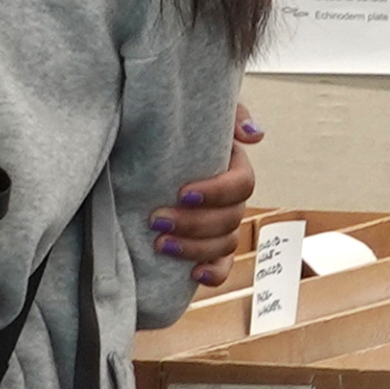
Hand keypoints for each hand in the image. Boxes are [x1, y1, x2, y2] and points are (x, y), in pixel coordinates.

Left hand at [152, 106, 262, 288]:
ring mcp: (219, 225)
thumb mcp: (196, 113)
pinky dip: (214, 274)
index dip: (217, 192)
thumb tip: (254, 135)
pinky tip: (194, 275)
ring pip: (226, 244)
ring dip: (196, 248)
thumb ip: (230, 113)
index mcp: (232, 167)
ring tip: (159, 245)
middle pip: (233, 218)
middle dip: (195, 223)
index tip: (182, 193)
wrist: (136, 153)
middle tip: (156, 220)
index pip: (242, 185)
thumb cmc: (169, 130)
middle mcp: (230, 199)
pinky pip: (222, 266)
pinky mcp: (205, 247)